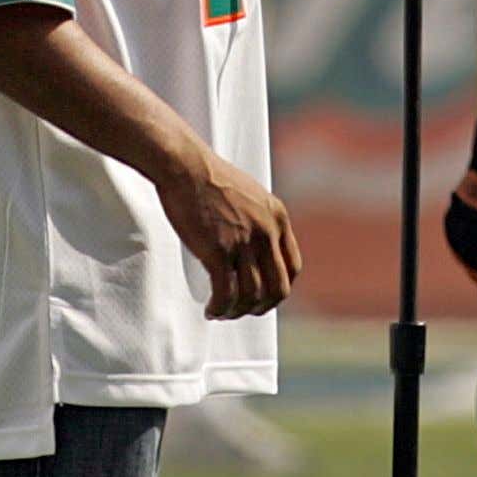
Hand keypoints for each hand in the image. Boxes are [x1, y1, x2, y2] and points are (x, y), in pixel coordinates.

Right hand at [157, 149, 302, 319]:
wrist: (184, 164)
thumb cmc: (207, 176)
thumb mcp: (248, 194)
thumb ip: (257, 220)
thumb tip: (251, 246)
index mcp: (277, 217)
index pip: (293, 267)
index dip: (279, 288)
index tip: (262, 296)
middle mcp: (266, 232)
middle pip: (278, 288)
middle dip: (261, 307)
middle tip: (243, 311)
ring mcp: (243, 242)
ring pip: (251, 295)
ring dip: (237, 311)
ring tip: (221, 312)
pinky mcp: (218, 251)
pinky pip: (226, 294)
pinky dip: (220, 308)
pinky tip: (211, 310)